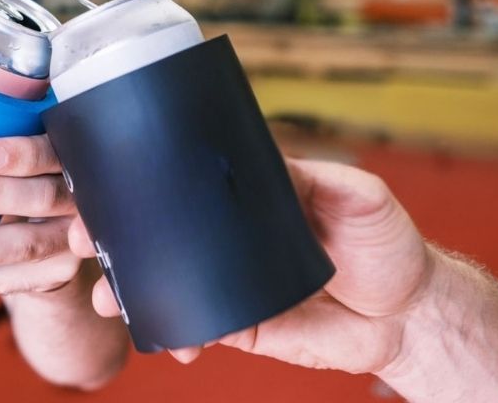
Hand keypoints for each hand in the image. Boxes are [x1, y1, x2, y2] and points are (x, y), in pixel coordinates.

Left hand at [0, 134, 82, 305]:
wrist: (56, 243)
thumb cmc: (24, 183)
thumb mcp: (20, 157)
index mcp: (64, 159)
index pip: (49, 153)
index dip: (21, 155)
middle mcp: (75, 199)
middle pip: (39, 197)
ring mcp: (69, 241)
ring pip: (22, 245)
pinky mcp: (54, 275)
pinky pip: (2, 282)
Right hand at [69, 157, 434, 372]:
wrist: (412, 314)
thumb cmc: (388, 243)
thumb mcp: (358, 194)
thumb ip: (317, 177)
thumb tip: (268, 159)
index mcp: (247, 198)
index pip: (184, 183)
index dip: (140, 182)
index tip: (101, 181)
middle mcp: (229, 237)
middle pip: (158, 234)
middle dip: (111, 237)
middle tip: (85, 239)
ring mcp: (229, 282)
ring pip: (164, 283)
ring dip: (127, 290)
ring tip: (106, 296)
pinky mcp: (241, 324)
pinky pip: (197, 327)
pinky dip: (176, 334)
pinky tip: (167, 339)